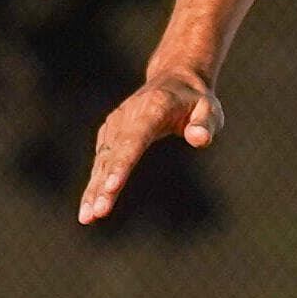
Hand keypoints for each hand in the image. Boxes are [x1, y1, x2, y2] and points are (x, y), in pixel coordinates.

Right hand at [80, 68, 221, 224]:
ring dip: (93, 189)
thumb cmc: (195, 100)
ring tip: (87, 217)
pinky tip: (89, 208)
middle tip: (96, 213)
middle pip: (114, 155)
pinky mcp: (110, 135)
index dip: (122, 164)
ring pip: (102, 161)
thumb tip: (199, 139)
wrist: (174, 80)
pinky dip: (94, 184)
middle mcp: (127, 117)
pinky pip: (100, 163)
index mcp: (152, 108)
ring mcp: (115, 126)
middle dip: (103, 185)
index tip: (112, 186)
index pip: (134, 139)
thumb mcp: (209, 108)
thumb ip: (205, 123)